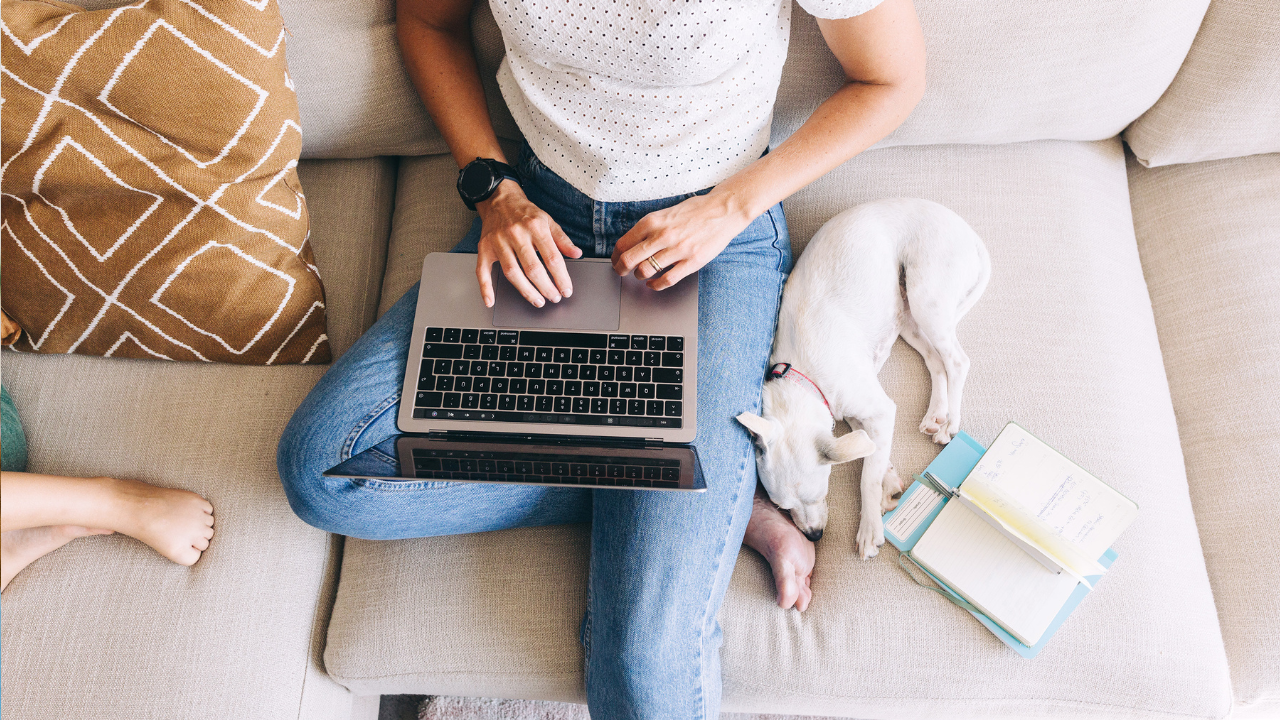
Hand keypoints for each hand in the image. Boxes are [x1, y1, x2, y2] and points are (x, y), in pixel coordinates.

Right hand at [474, 180, 582, 306]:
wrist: (499, 198)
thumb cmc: (525, 213)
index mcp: (535, 227)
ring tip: (538, 301)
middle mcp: (516, 234)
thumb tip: (577, 254)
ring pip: (512, 272)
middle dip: (545, 287)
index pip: (552, 258)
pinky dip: (485, 287)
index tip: (566, 290)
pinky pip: (482, 270)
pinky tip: (491, 301)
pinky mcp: (484, 248)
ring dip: (526, 291)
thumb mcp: (548, 221)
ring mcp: (498, 242)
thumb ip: (562, 240)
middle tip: (554, 298)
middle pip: (532, 268)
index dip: (561, 277)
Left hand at [611, 191, 750, 289]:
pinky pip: (666, 280)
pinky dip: (655, 285)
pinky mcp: (691, 262)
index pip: (623, 244)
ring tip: (641, 275)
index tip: (616, 260)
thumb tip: (632, 243)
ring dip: (639, 276)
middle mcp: (662, 236)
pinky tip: (653, 283)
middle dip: (620, 269)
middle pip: (629, 260)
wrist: (723, 210)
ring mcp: (677, 250)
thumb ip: (649, 227)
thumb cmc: (695, 210)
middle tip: (621, 272)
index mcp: (653, 221)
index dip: (615, 256)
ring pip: (645, 271)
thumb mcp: (666, 212)